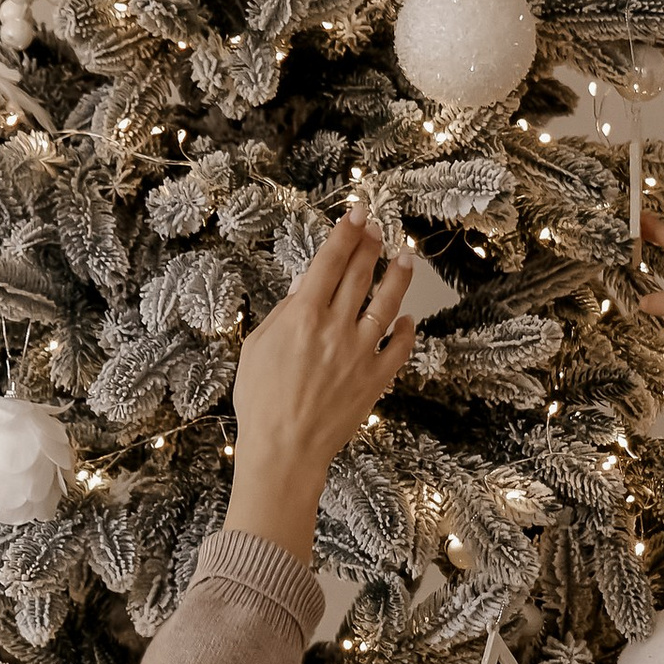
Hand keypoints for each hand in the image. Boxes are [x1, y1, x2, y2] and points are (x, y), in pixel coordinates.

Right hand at [225, 210, 414, 554]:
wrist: (283, 451)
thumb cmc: (260, 401)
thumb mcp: (257, 346)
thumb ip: (284, 311)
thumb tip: (307, 282)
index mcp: (303, 315)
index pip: (330, 260)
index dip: (346, 232)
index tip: (357, 212)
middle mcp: (336, 328)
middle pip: (360, 274)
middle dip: (371, 244)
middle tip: (379, 226)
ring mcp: (361, 353)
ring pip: (387, 303)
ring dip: (398, 276)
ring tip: (406, 257)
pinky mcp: (376, 379)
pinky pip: (399, 349)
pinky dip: (405, 332)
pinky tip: (406, 319)